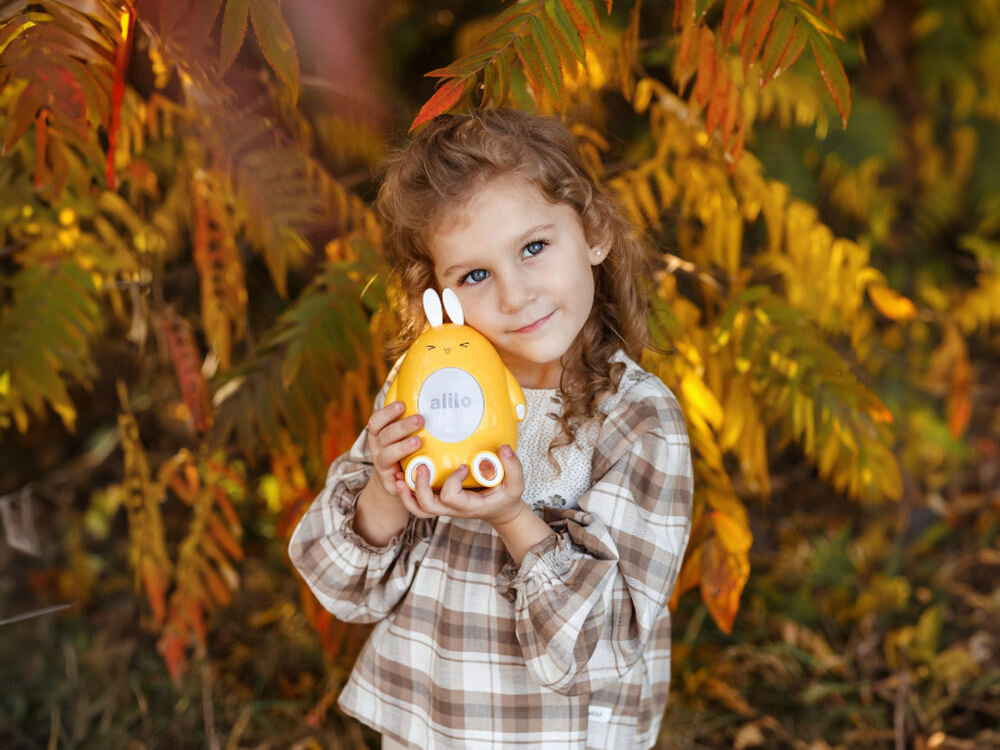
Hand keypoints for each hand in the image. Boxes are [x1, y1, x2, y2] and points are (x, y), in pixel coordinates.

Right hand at [365, 400, 424, 504]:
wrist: (393, 481)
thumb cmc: (402, 450)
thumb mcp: (401, 434)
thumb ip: (408, 418)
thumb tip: (420, 391)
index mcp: (378, 434)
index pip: (376, 421)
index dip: (387, 412)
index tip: (402, 404)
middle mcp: (377, 448)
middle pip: (385, 435)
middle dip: (402, 427)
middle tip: (420, 420)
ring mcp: (382, 466)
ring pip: (387, 455)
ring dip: (402, 447)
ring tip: (418, 441)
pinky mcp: (390, 484)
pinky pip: (393, 482)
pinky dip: (401, 479)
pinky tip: (411, 474)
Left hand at [394, 444, 526, 524]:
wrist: (500, 510)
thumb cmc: (506, 497)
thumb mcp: (516, 485)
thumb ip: (513, 467)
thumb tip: (504, 449)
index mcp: (469, 506)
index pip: (452, 496)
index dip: (453, 480)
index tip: (463, 466)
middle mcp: (453, 509)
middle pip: (427, 506)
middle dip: (420, 487)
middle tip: (421, 466)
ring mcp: (444, 507)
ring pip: (418, 509)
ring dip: (407, 493)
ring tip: (400, 474)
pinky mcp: (440, 501)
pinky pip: (417, 504)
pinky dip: (406, 494)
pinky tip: (401, 477)